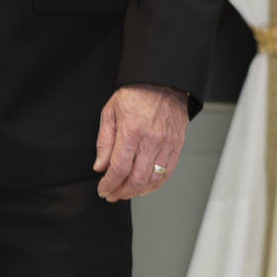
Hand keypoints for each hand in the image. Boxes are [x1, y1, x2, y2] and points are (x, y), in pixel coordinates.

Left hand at [94, 84, 187, 201]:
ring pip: (153, 179)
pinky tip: (145, 187)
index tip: (103, 189)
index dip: (109, 184)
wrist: (161, 82)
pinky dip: (155, 184)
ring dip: (138, 191)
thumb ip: (104, 141)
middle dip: (121, 192)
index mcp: (131, 131)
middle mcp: (151, 140)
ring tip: (126, 192)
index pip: (119, 168)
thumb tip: (100, 165)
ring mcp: (166, 144)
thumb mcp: (110, 112)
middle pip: (136, 179)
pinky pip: (167, 172)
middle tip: (112, 195)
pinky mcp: (176, 145)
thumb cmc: (136, 93)